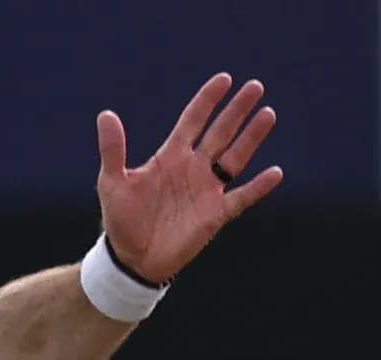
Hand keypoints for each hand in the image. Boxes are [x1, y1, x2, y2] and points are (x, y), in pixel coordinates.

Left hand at [95, 74, 281, 285]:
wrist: (132, 259)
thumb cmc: (121, 220)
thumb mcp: (112, 182)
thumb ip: (113, 149)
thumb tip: (105, 114)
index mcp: (171, 156)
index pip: (194, 120)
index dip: (208, 100)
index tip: (224, 79)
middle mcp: (193, 168)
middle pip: (220, 132)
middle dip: (237, 110)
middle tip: (255, 86)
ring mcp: (206, 191)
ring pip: (235, 158)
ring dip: (251, 137)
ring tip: (267, 114)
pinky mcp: (215, 215)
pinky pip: (242, 198)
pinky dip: (258, 187)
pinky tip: (275, 172)